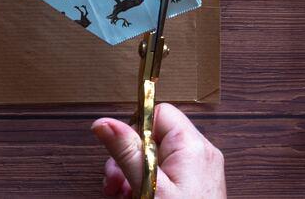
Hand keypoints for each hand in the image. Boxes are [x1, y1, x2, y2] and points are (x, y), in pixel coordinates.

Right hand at [92, 103, 226, 198]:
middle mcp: (200, 154)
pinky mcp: (195, 188)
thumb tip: (103, 123)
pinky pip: (166, 176)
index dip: (134, 129)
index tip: (119, 152)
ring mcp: (199, 172)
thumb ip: (127, 152)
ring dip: (132, 175)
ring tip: (122, 196)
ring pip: (155, 159)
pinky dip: (147, 185)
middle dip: (128, 158)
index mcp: (192, 146)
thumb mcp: (148, 186)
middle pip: (154, 138)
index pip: (159, 113)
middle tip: (114, 183)